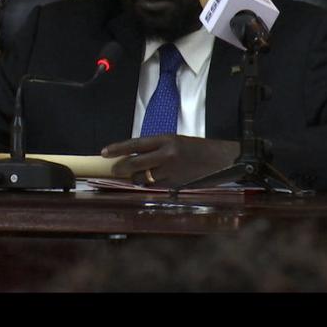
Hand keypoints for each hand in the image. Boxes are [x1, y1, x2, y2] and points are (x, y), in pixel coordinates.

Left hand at [101, 134, 240, 186]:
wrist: (222, 159)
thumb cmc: (199, 149)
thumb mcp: (177, 141)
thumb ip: (157, 148)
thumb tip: (136, 157)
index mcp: (167, 139)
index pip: (136, 144)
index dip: (118, 148)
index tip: (104, 152)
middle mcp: (167, 154)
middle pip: (135, 164)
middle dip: (122, 168)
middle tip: (115, 170)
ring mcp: (171, 171)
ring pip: (143, 178)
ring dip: (138, 179)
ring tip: (138, 177)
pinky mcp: (176, 184)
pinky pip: (155, 186)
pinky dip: (151, 185)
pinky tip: (154, 182)